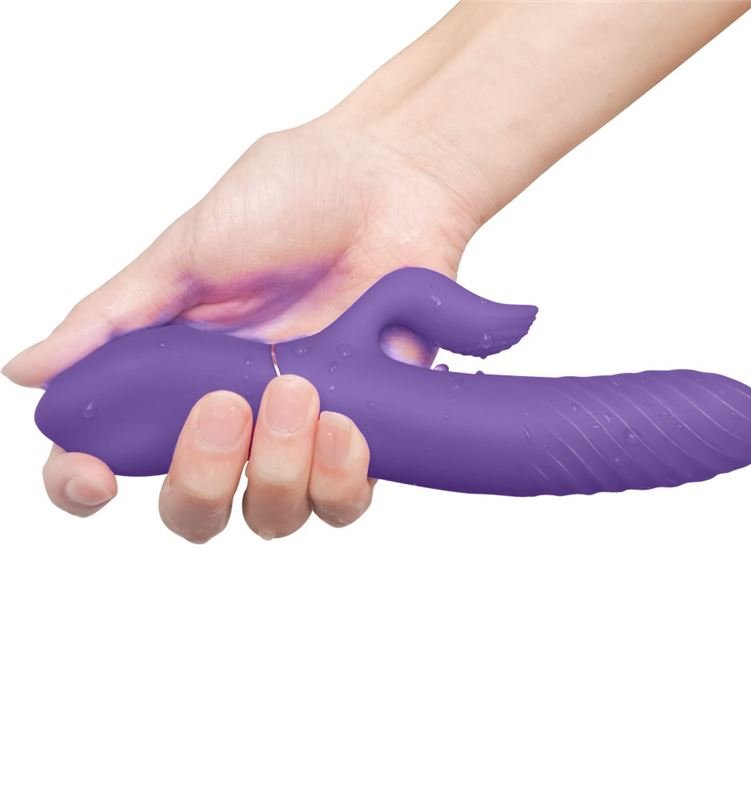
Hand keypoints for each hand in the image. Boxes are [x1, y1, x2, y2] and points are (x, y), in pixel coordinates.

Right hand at [2, 114, 479, 540]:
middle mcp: (235, 414)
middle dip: (201, 476)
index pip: (115, 454)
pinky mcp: (366, 432)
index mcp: (176, 374)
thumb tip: (27, 371)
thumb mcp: (187, 253)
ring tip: (299, 389)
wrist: (390, 180)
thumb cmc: (290, 200)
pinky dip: (341, 476)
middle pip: (196, 508)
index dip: (86, 484)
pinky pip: (346, 499)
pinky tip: (346, 421)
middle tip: (226, 404)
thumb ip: (114, 321)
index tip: (95, 478)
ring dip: (278, 469)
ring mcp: (301, 430)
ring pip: (272, 514)